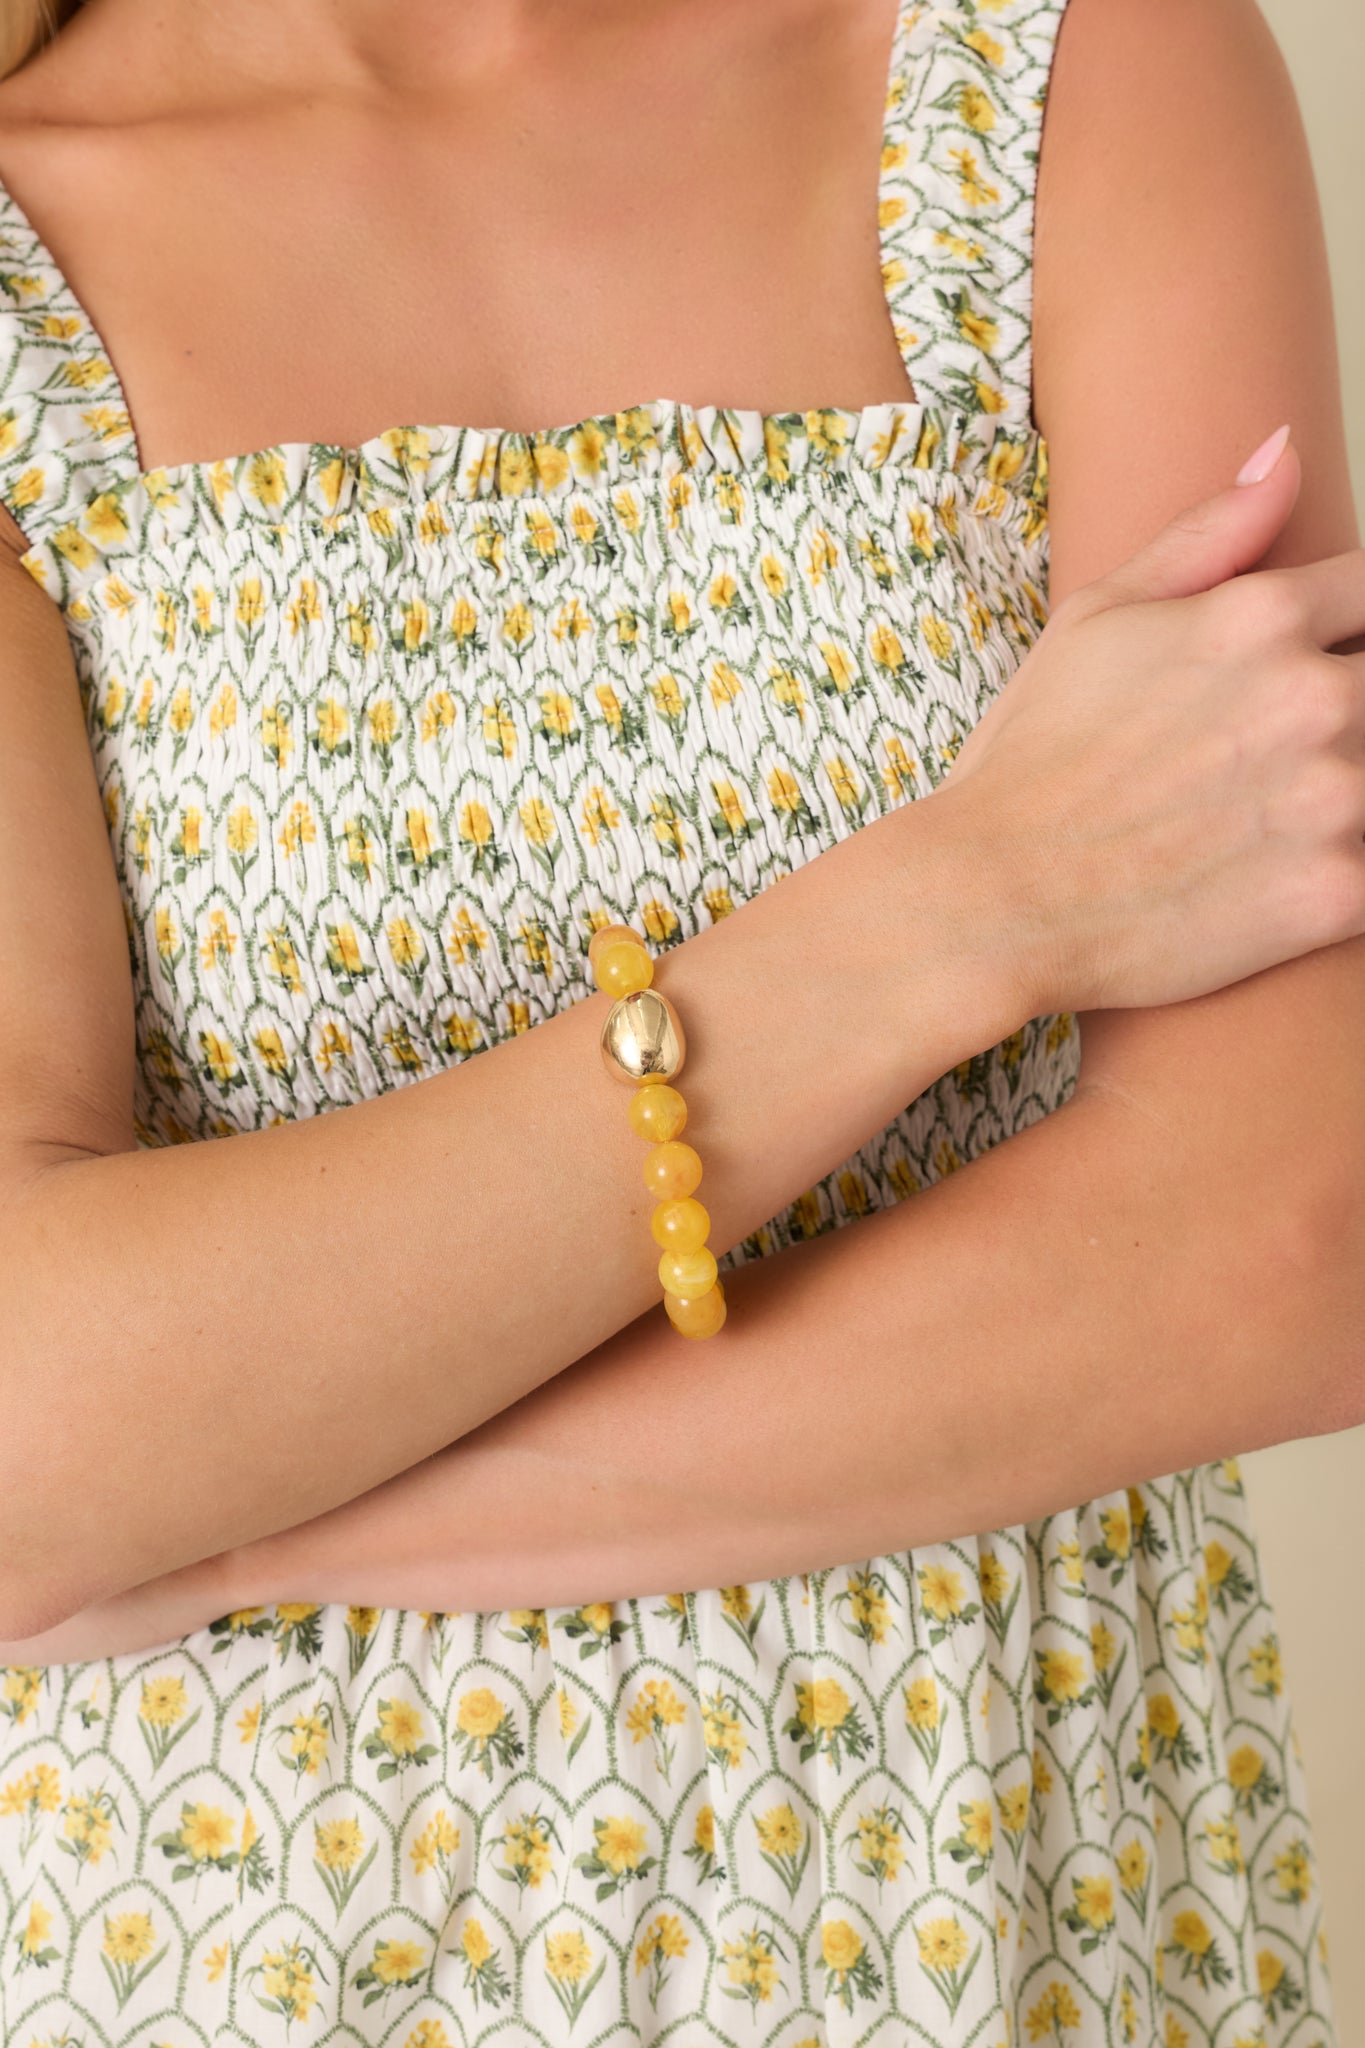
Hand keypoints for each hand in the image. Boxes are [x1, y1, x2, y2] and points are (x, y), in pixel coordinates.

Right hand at [935, 427, 1364, 1013]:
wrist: (989, 904)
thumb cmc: (1028, 767)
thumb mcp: (1094, 620)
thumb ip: (1205, 535)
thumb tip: (1286, 452)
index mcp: (1262, 618)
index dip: (1342, 635)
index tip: (1305, 671)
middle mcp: (1311, 697)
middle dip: (1339, 717)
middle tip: (1258, 759)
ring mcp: (1336, 800)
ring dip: (1341, 795)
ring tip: (1265, 823)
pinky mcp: (1339, 896)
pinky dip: (1341, 872)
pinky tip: (1278, 878)